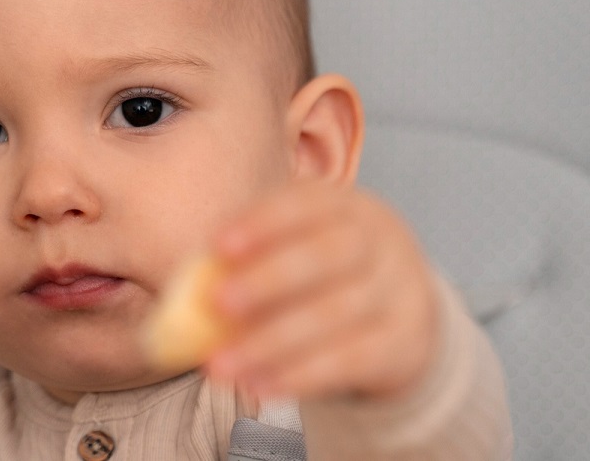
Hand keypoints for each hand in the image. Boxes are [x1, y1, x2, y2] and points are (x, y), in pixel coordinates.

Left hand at [204, 180, 439, 402]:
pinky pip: (351, 360)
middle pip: (329, 254)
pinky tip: (259, 387)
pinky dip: (301, 376)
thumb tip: (186, 291)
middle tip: (217, 303)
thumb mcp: (300, 252)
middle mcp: (380, 242)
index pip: (309, 202)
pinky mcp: (403, 343)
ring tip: (220, 366)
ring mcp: (398, 292)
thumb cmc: (326, 278)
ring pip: (336, 315)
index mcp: (347, 206)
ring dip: (271, 342)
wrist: (403, 317)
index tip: (218, 245)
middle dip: (269, 278)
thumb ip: (250, 262)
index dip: (264, 222)